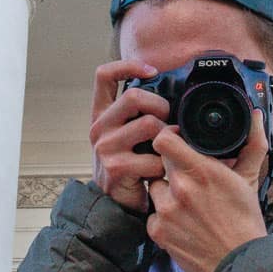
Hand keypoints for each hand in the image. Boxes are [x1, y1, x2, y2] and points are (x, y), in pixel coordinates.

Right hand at [89, 59, 167, 213]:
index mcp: (101, 115)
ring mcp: (104, 148)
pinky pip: (154, 158)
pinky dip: (165, 165)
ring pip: (148, 125)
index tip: (152, 70)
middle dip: (160, 106)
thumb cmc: (130, 167)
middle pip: (133, 97)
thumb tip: (174, 97)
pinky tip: (162, 172)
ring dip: (167, 137)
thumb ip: (140, 115)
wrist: (116, 206)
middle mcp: (98, 128)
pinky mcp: (116, 168)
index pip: (104, 75)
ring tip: (167, 149)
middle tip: (168, 122)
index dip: (128, 66)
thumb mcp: (129, 136)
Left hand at [146, 108, 269, 271]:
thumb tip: (255, 115)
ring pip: (155, 189)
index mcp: (201, 171)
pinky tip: (182, 223)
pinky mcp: (158, 232)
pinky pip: (152, 216)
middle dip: (172, 168)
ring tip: (187, 204)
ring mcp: (166, 212)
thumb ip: (252, 143)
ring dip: (166, 193)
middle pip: (160, 164)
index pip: (164, 140)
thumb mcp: (249, 178)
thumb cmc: (245, 220)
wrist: (239, 261)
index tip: (174, 140)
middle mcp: (180, 189)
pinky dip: (163, 218)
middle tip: (189, 178)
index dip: (167, 137)